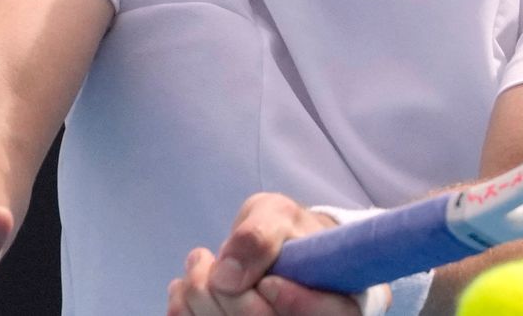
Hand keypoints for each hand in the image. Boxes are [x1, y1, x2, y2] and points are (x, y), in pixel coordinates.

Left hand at [166, 193, 360, 315]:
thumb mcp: (277, 216)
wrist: (270, 253)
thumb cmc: (285, 233)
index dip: (295, 302)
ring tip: (199, 262)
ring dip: (199, 296)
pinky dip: (183, 309)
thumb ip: (259, 236)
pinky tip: (184, 287)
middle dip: (228, 291)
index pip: (328, 315)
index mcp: (339, 304)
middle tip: (208, 256)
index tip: (269, 281)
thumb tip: (227, 276)